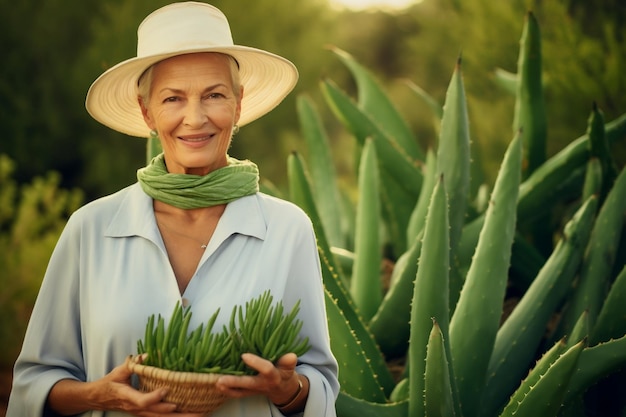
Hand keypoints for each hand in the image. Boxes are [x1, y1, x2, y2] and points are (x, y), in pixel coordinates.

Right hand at [48, 356, 205, 416]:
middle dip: (178, 413)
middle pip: (158, 414)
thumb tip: (148, 354)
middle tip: (197, 412)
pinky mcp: (146, 414)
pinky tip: (190, 416)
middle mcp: (136, 408)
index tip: (167, 389)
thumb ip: (133, 363)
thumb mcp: (119, 371)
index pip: (142, 401)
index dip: (155, 397)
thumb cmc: (110, 383)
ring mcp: (142, 413)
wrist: (99, 398)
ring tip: (200, 415)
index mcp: (128, 396)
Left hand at [215, 352, 302, 405]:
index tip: (244, 355)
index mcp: (274, 376)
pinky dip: (227, 391)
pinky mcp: (248, 392)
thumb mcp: (289, 367)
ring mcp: (254, 390)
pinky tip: (217, 386)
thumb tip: (291, 355)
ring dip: (228, 388)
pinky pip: (237, 394)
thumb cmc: (285, 373)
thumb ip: (288, 362)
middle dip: (234, 382)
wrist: (283, 389)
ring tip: (216, 383)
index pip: (266, 369)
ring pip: (240, 391)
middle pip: (248, 384)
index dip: (256, 363)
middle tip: (221, 379)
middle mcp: (262, 384)